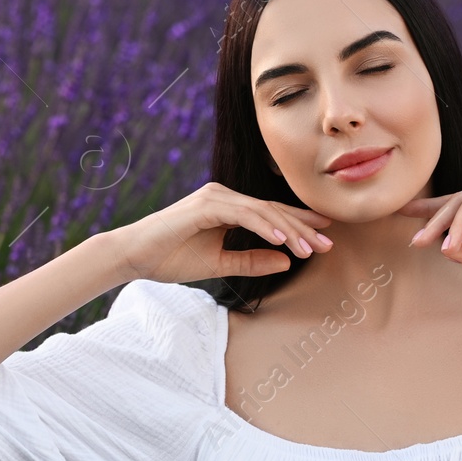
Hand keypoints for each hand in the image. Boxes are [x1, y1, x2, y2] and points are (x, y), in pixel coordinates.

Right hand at [111, 181, 334, 283]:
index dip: (299, 226)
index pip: (271, 215)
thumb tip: (287, 262)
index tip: (324, 239)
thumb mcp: (220, 264)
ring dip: (288, 231)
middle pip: (272, 211)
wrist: (134, 256)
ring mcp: (215, 197)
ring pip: (262, 211)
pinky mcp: (205, 205)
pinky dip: (264, 227)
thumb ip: (252, 261)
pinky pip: (243, 214)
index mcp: (228, 207)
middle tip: (328, 245)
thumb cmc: (170, 258)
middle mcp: (224, 196)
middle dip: (302, 228)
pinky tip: (282, 241)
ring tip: (309, 249)